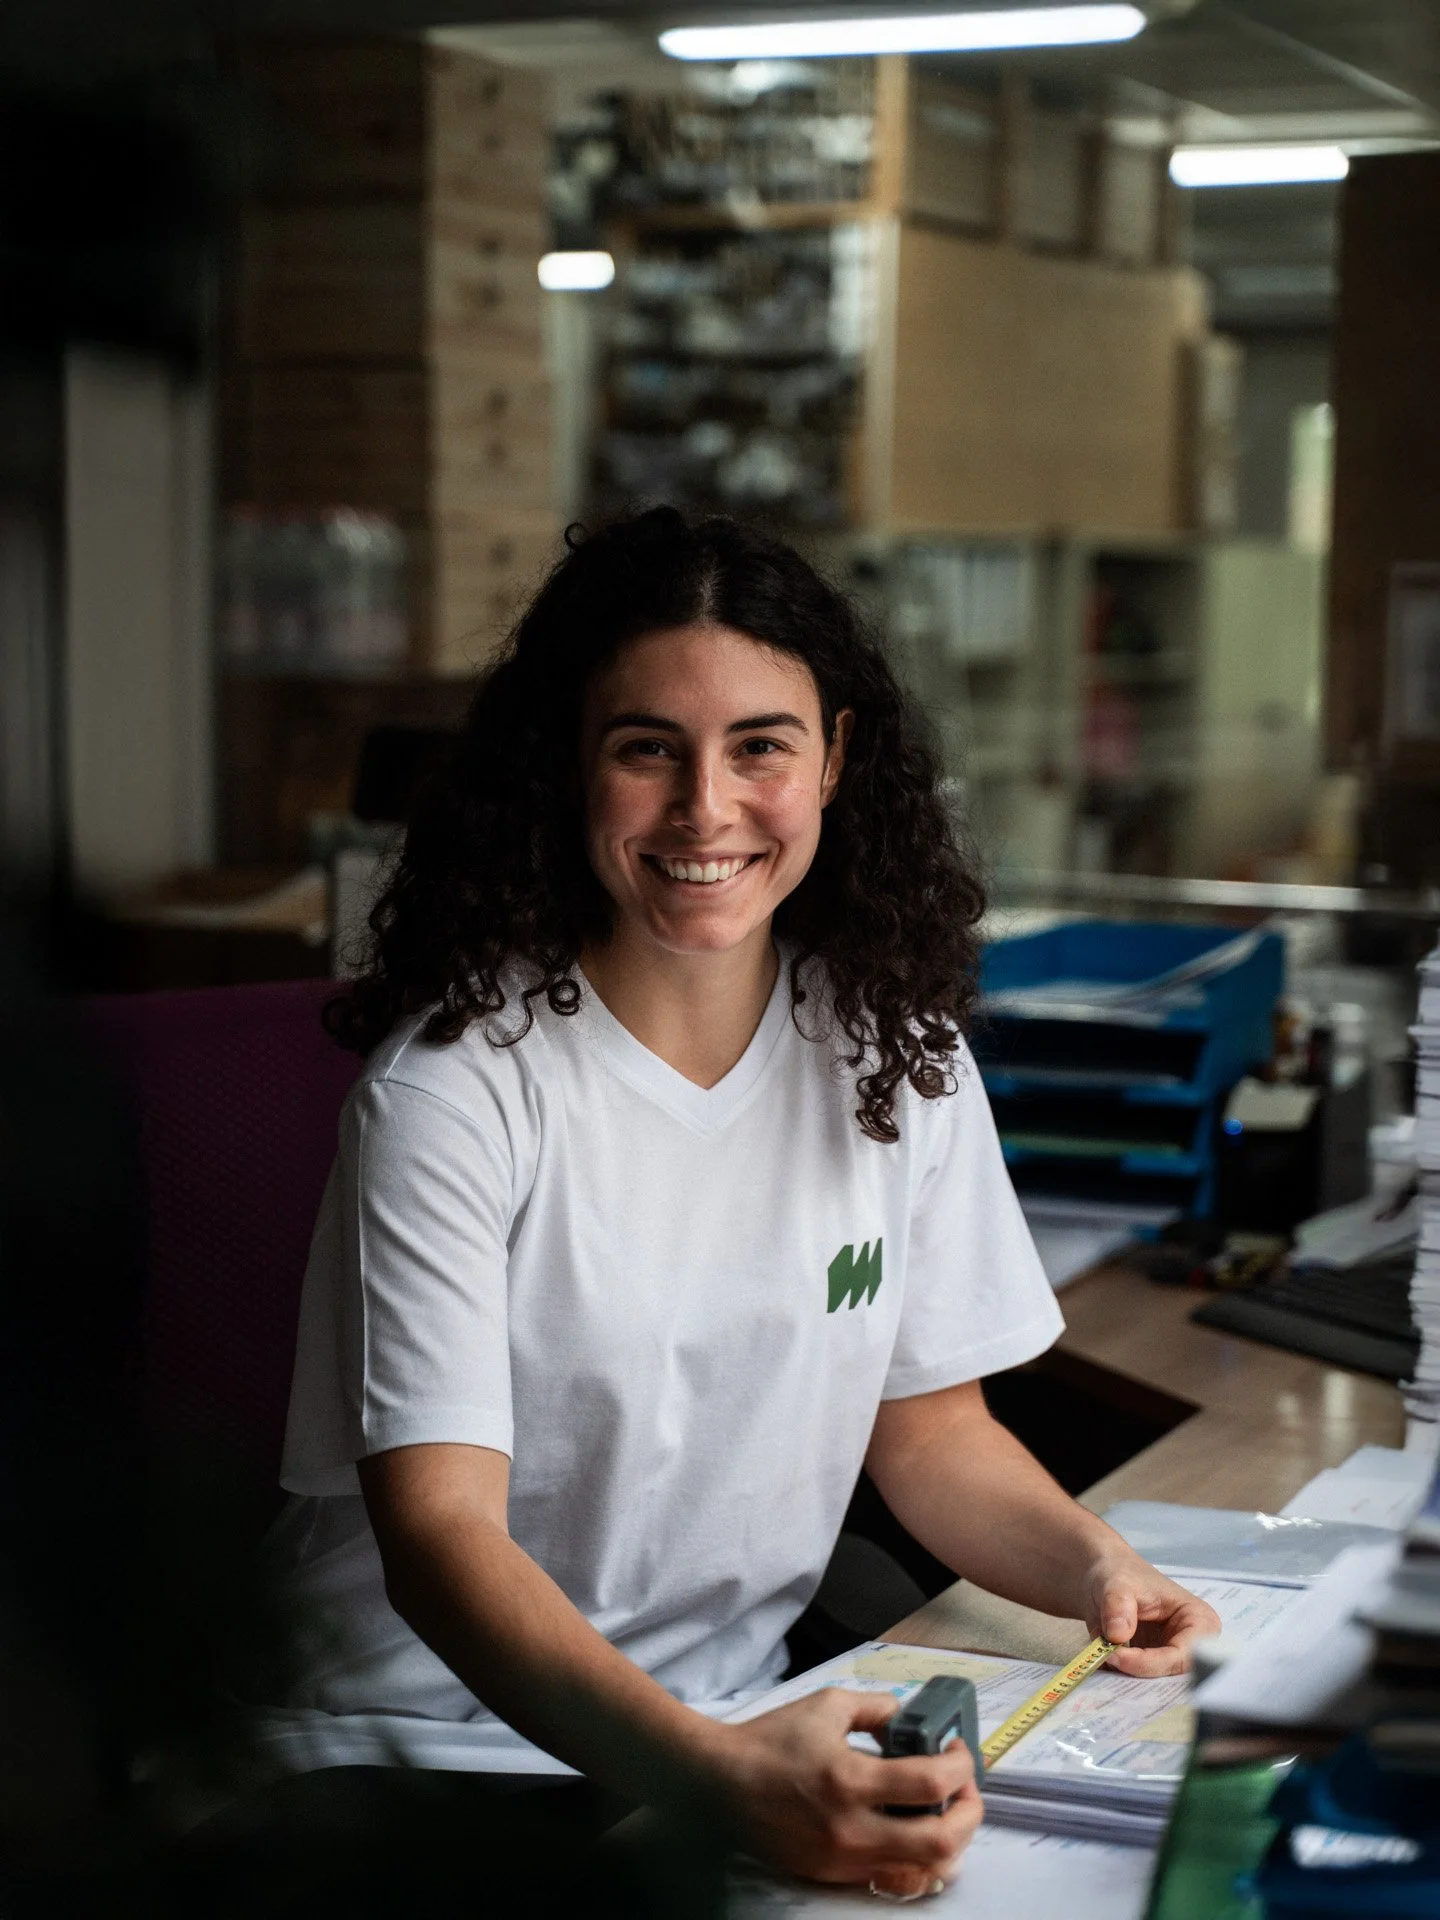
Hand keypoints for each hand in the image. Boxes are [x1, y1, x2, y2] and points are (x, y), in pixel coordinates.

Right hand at [702, 1688, 982, 1896]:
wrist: (719, 1783)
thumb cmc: (770, 1741)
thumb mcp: (827, 1705)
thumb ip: (877, 1708)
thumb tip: (909, 1721)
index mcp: (850, 1779)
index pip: (930, 1784)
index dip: (960, 1767)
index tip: (958, 1752)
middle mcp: (851, 1829)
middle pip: (940, 1843)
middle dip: (969, 1815)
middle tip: (966, 1790)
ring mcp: (843, 1860)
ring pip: (922, 1869)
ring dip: (947, 1839)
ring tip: (943, 1811)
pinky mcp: (833, 1875)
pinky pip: (890, 1875)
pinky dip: (913, 1856)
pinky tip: (911, 1830)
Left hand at [1084, 1555, 1222, 1676]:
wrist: (1103, 1579)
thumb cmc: (1120, 1574)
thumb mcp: (1116, 1583)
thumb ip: (1118, 1605)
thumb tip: (1117, 1635)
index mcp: (1200, 1621)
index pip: (1181, 1655)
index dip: (1150, 1662)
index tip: (1114, 1655)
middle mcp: (1193, 1645)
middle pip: (1172, 1676)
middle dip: (1139, 1676)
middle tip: (1105, 1664)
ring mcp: (1172, 1659)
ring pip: (1155, 1685)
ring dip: (1128, 1681)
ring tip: (1099, 1664)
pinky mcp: (1153, 1668)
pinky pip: (1140, 1684)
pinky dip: (1120, 1680)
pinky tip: (1100, 1666)